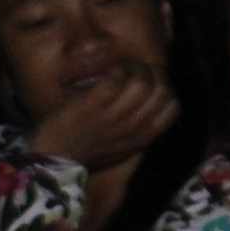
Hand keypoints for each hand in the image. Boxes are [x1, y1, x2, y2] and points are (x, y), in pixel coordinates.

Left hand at [30, 63, 178, 173]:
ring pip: (141, 82)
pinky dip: (115, 71)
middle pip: (162, 91)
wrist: (56, 163)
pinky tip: (107, 74)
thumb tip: (150, 97)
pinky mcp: (92, 106)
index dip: (166, 88)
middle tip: (135, 71)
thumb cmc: (88, 152)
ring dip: (132, 68)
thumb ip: (139, 127)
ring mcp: (112, 117)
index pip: (173, 107)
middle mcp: (132, 128)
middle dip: (152, 73)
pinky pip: (114, 79)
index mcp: (143, 138)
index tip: (151, 82)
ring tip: (120, 71)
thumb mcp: (123, 146)